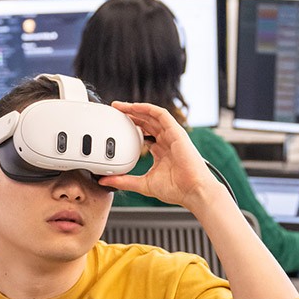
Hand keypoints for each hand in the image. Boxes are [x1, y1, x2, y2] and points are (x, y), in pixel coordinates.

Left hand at [97, 102, 219, 209]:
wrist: (193, 191)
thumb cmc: (176, 189)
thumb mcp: (143, 184)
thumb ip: (124, 181)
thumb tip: (105, 181)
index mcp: (160, 151)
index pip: (143, 134)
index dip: (130, 128)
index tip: (115, 126)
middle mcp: (166, 141)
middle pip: (146, 122)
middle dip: (130, 115)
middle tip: (114, 110)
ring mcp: (172, 135)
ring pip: (151, 116)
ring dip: (135, 108)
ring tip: (119, 106)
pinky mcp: (176, 132)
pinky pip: (161, 114)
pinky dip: (147, 109)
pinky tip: (135, 106)